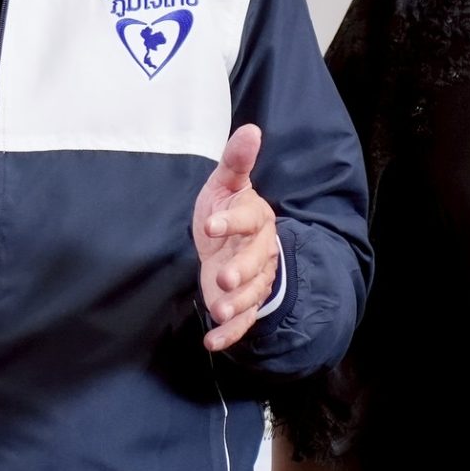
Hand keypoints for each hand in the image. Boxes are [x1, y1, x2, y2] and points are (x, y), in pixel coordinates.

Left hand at [193, 124, 277, 351]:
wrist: (230, 241)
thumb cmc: (227, 209)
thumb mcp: (225, 183)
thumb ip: (236, 161)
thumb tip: (251, 128)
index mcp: (257, 219)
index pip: (247, 220)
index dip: (229, 223)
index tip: (209, 226)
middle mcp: (260, 251)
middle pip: (256, 263)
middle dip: (241, 272)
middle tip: (222, 279)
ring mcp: (253, 279)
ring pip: (252, 293)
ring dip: (236, 304)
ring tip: (218, 310)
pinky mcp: (242, 302)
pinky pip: (242, 320)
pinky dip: (229, 333)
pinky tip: (212, 342)